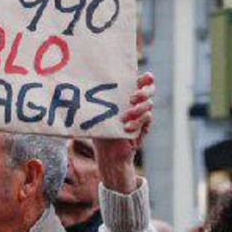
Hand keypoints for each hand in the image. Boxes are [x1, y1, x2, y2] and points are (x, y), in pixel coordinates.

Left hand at [93, 72, 153, 194]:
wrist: (108, 153)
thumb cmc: (100, 128)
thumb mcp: (96, 113)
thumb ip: (95, 100)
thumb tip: (81, 85)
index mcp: (126, 93)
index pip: (142, 80)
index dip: (146, 78)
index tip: (143, 78)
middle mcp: (137, 102)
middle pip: (150, 89)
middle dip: (143, 92)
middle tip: (131, 98)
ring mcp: (142, 113)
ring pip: (149, 104)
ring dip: (137, 110)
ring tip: (124, 117)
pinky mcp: (144, 125)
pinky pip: (148, 118)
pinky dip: (137, 122)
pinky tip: (126, 128)